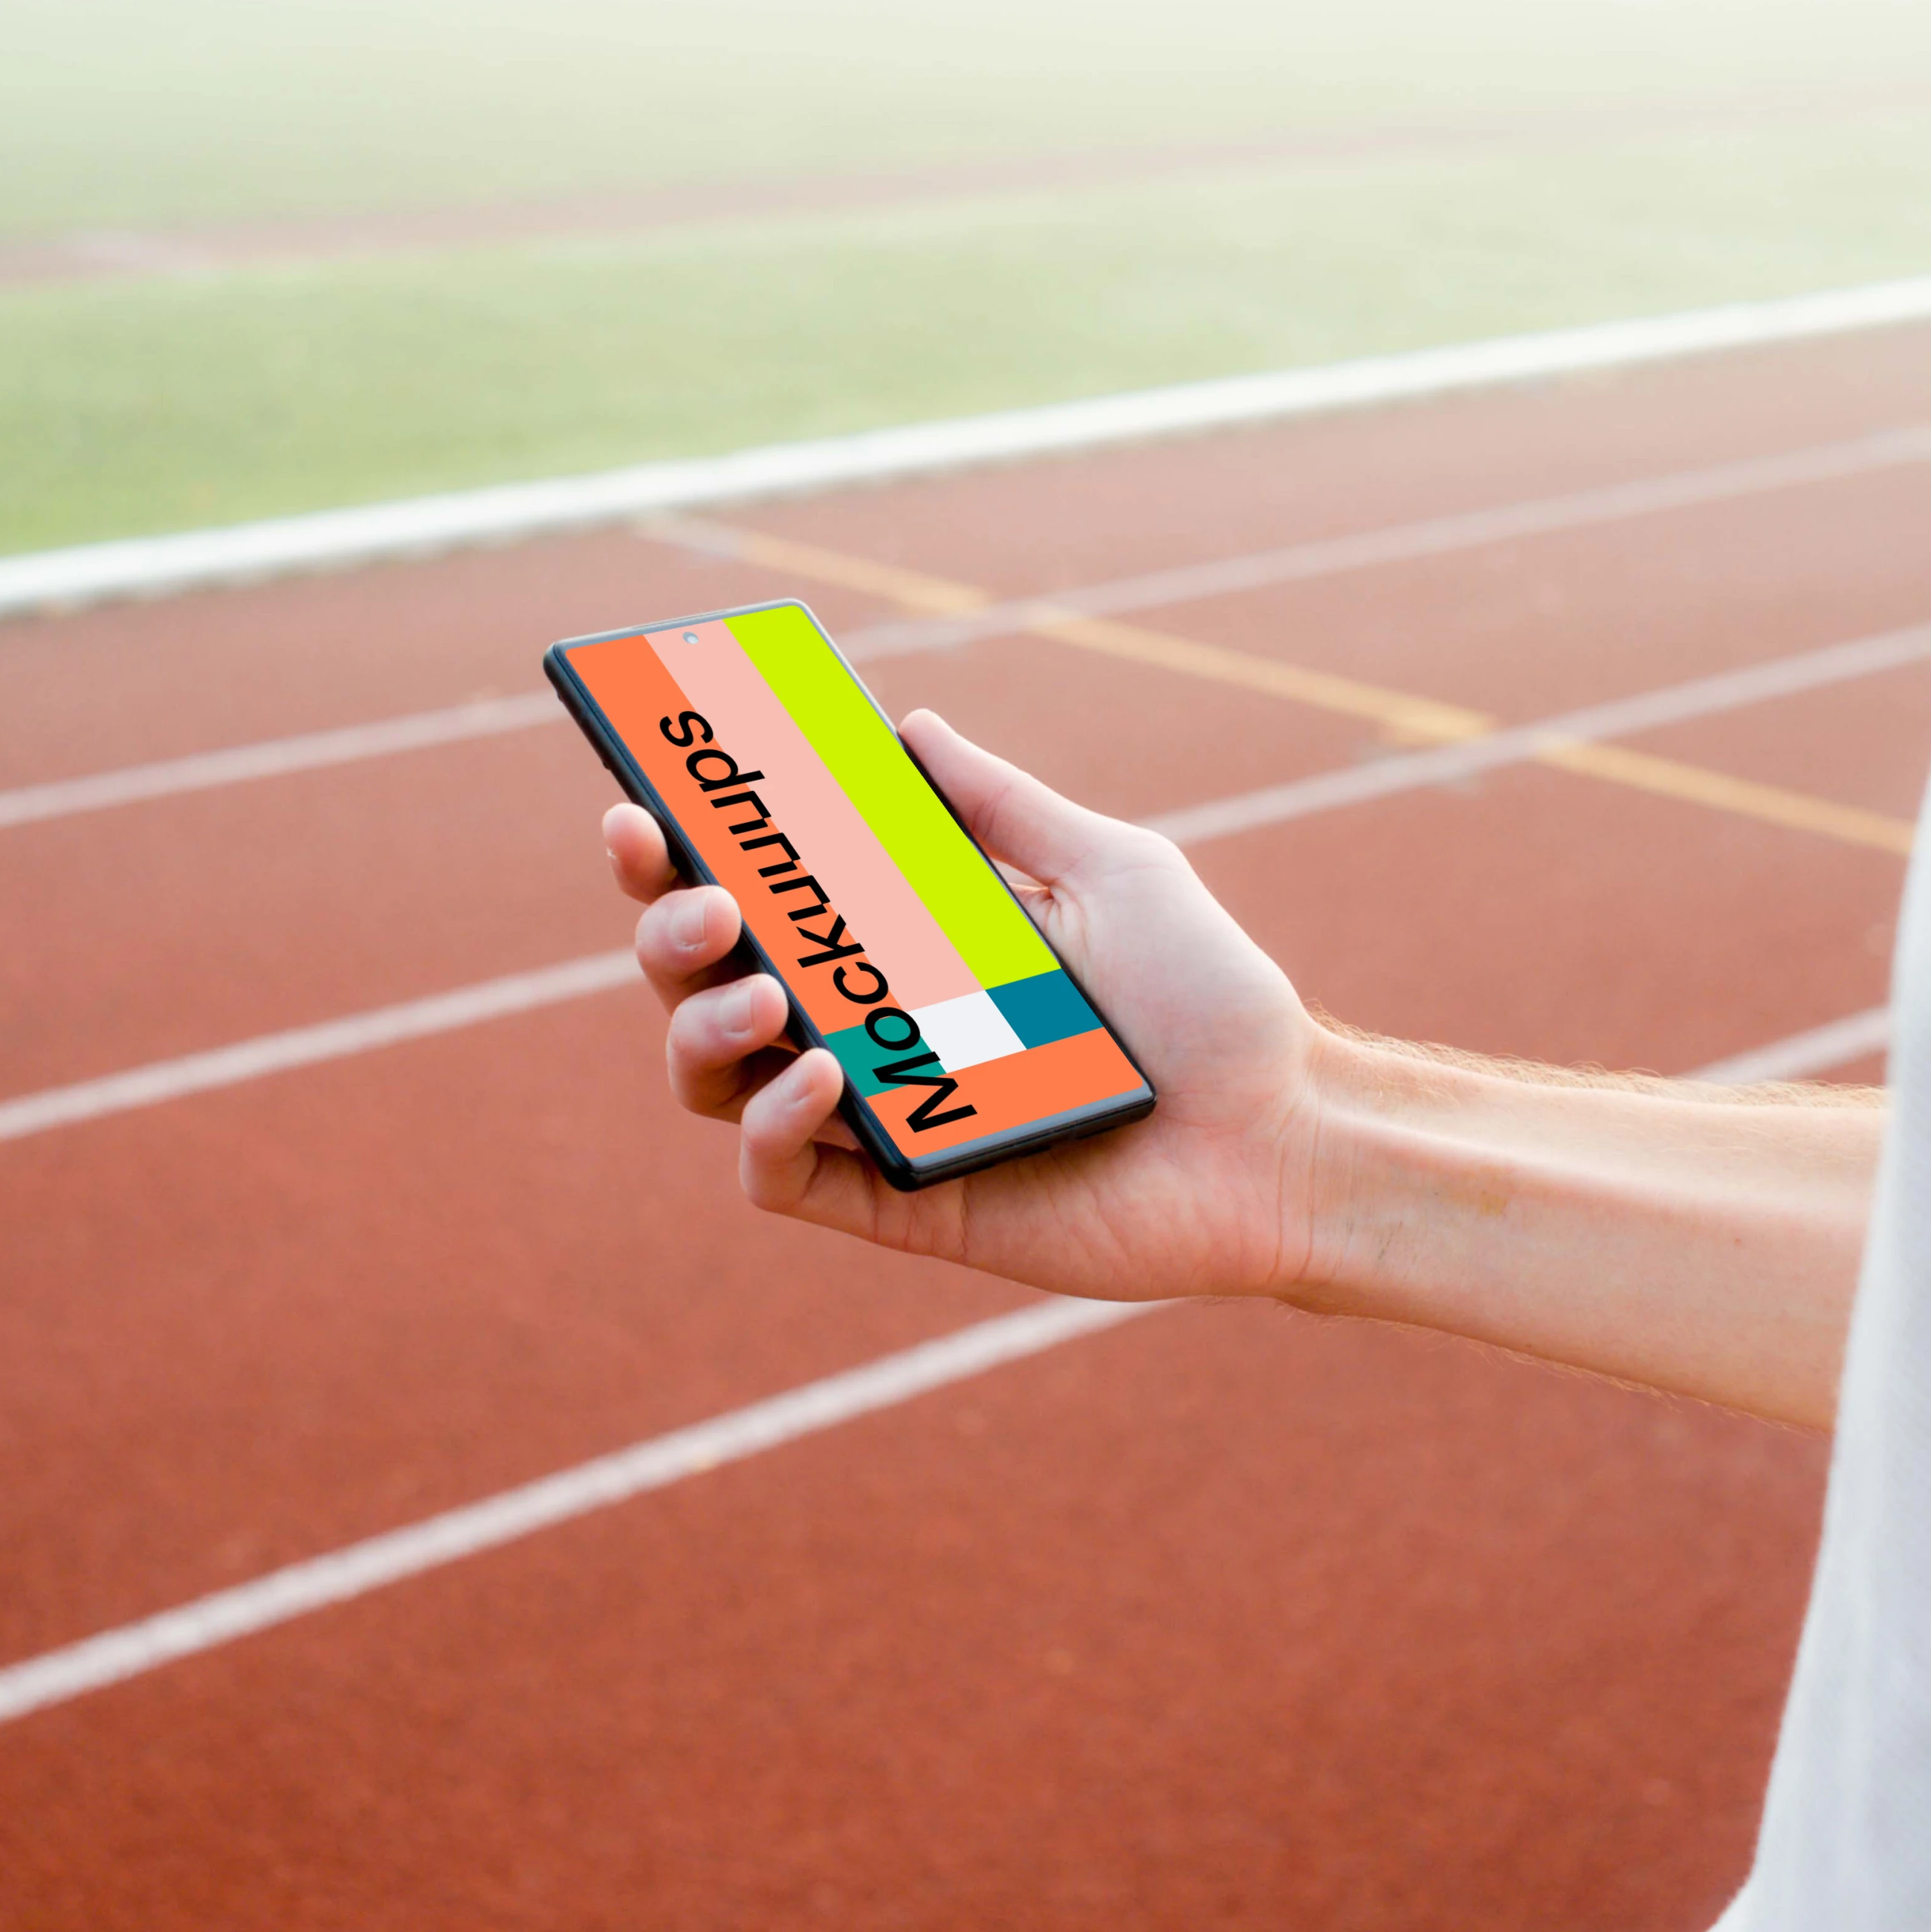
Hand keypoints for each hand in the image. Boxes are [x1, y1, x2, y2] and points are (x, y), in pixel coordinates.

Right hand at [600, 709, 1329, 1303]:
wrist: (1287, 1133)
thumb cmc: (1212, 1002)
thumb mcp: (1111, 868)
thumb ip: (1002, 804)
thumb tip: (907, 725)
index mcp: (900, 947)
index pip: (757, 898)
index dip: (677, 858)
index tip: (643, 808)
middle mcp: (868, 1030)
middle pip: (701, 983)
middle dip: (670, 932)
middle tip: (708, 900)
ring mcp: (876, 1122)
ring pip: (713, 1080)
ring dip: (702, 1024)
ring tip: (761, 988)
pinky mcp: (901, 1206)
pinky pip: (781, 1178)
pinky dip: (772, 1124)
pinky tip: (820, 1071)